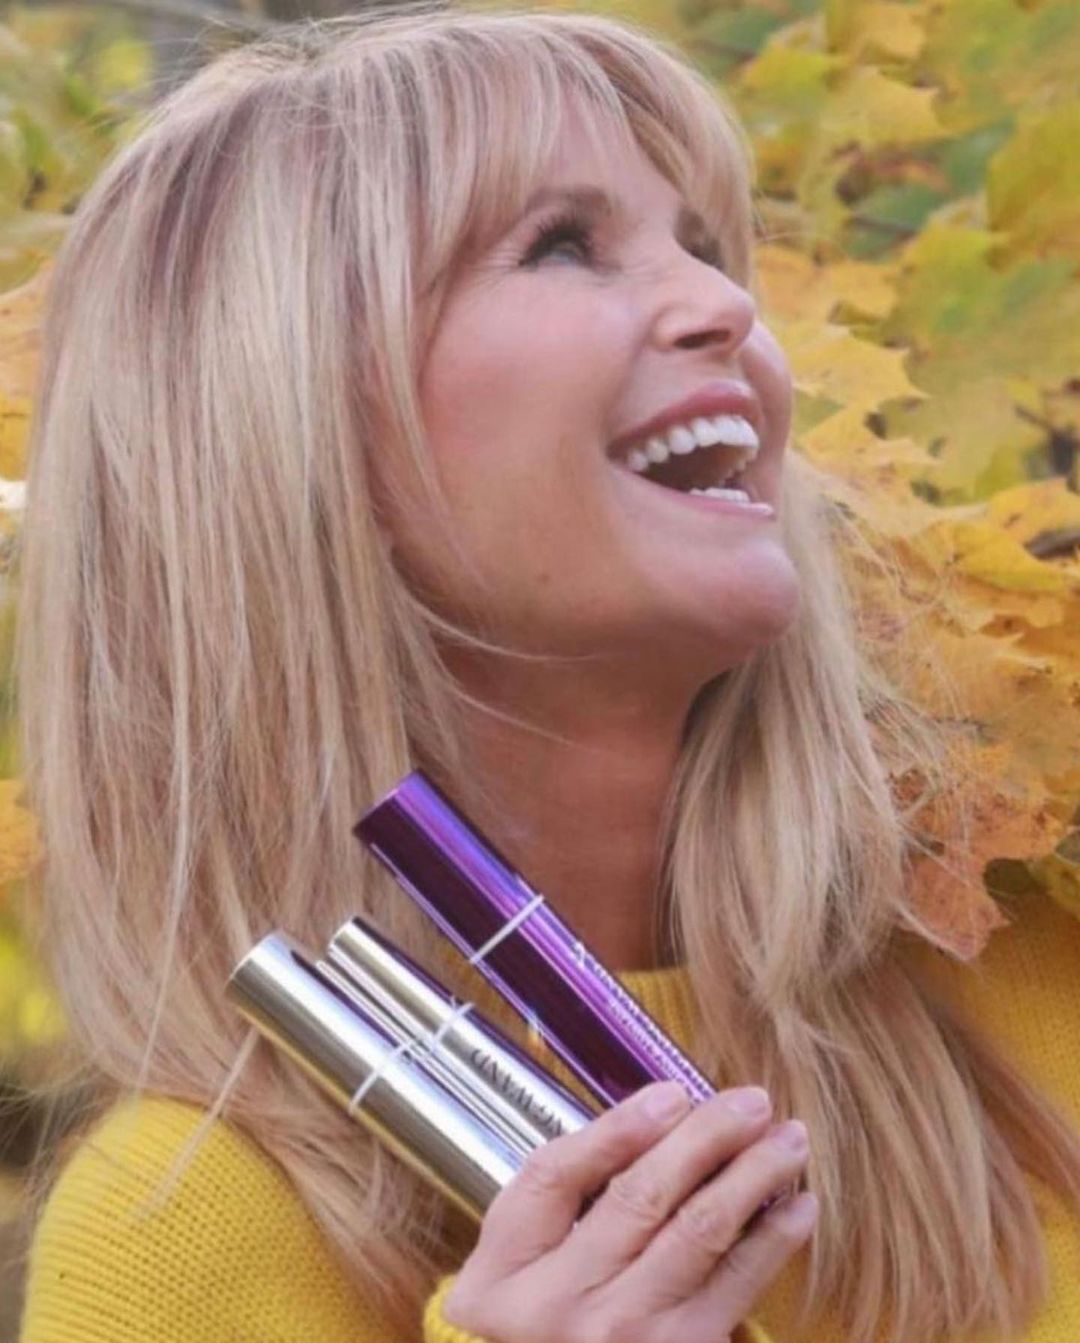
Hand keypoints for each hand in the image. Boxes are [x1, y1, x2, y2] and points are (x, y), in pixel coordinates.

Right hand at [442, 1079, 816, 1342]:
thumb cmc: (545, 1323)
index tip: (673, 1091)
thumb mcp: (519, 1267)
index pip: (555, 1175)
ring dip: (752, 1176)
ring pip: (697, 1233)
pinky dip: (773, 1240)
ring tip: (789, 1140)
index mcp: (505, 1271)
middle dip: (705, 1137)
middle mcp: (558, 1305)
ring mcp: (621, 1337)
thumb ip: (565, 1196)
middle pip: (638, 1198)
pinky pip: (735, 1286)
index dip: (618, 1127)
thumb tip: (662, 1117)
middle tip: (752, 1100)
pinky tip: (799, 1205)